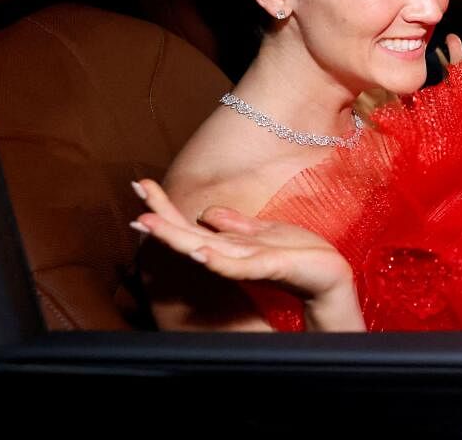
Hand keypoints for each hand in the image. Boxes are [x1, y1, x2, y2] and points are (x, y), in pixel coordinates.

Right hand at [131, 179, 363, 329]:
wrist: (329, 276)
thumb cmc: (299, 254)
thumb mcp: (265, 231)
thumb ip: (235, 224)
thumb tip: (206, 214)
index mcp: (231, 243)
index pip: (191, 224)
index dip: (166, 207)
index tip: (142, 184)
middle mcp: (232, 253)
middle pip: (188, 235)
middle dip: (161, 219)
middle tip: (132, 201)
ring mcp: (247, 262)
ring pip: (204, 248)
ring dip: (176, 237)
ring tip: (148, 224)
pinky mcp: (268, 267)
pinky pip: (237, 265)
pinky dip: (217, 260)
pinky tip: (200, 251)